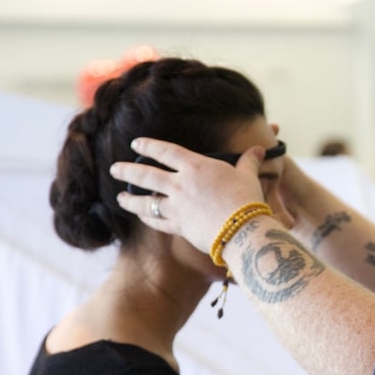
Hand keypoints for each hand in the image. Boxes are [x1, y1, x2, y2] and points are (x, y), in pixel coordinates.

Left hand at [110, 138, 269, 254]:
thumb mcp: (248, 176)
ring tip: (120, 197)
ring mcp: (176, 207)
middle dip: (127, 171)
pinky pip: (157, 222)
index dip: (148, 146)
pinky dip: (147, 219)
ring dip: (130, 199)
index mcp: (195, 166)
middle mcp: (180, 185)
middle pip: (146, 176)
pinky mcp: (178, 227)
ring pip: (145, 202)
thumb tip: (259, 150)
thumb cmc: (247, 199)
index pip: (165, 152)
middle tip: (114, 169)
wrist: (242, 230)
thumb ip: (248, 162)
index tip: (136, 144)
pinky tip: (141, 217)